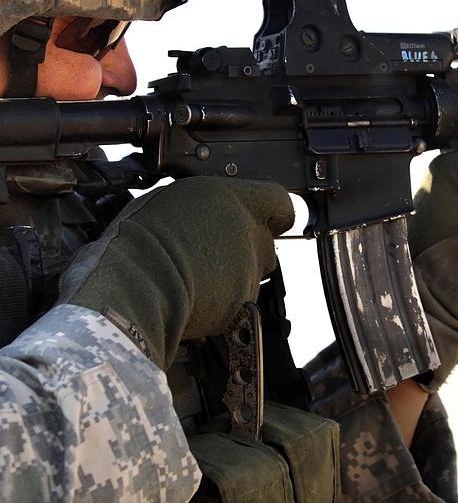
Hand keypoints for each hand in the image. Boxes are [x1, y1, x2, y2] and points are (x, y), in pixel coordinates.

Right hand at [58, 177, 293, 368]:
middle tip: (212, 250)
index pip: (279, 201)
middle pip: (264, 240)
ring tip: (197, 274)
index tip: (265, 217)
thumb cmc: (139, 241)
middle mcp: (249, 233)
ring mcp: (248, 269)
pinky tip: (195, 294)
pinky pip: (240, 300)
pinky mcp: (242, 302)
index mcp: (234, 199)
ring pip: (253, 272)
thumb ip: (207, 205)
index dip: (273, 212)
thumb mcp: (173, 200)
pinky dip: (224, 300)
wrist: (132, 287)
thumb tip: (208, 212)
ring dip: (234, 274)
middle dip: (246, 247)